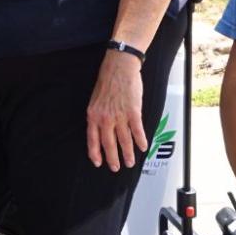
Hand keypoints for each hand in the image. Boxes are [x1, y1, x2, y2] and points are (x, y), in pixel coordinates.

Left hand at [85, 50, 147, 171]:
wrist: (119, 67)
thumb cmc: (108, 80)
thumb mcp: (95, 100)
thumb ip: (97, 115)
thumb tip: (100, 129)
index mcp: (93, 115)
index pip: (92, 140)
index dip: (95, 153)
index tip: (98, 162)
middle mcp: (105, 118)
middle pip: (109, 144)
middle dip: (112, 158)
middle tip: (116, 167)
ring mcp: (119, 116)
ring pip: (124, 140)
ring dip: (128, 153)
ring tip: (130, 162)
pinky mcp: (133, 112)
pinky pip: (137, 131)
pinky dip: (140, 141)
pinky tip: (143, 147)